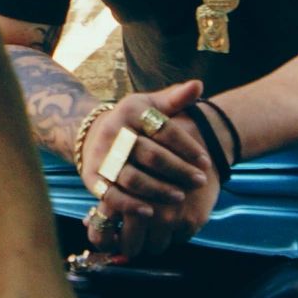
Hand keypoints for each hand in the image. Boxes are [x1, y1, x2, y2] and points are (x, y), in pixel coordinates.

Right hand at [77, 81, 218, 256]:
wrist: (92, 135)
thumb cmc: (133, 121)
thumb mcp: (151, 105)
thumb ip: (175, 98)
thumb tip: (198, 84)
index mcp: (131, 111)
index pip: (163, 129)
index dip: (187, 146)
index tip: (206, 161)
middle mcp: (113, 133)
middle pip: (150, 155)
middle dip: (178, 170)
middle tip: (200, 181)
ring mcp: (101, 157)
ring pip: (132, 177)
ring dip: (159, 190)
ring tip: (180, 196)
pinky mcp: (92, 178)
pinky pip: (111, 196)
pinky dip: (130, 205)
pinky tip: (150, 212)